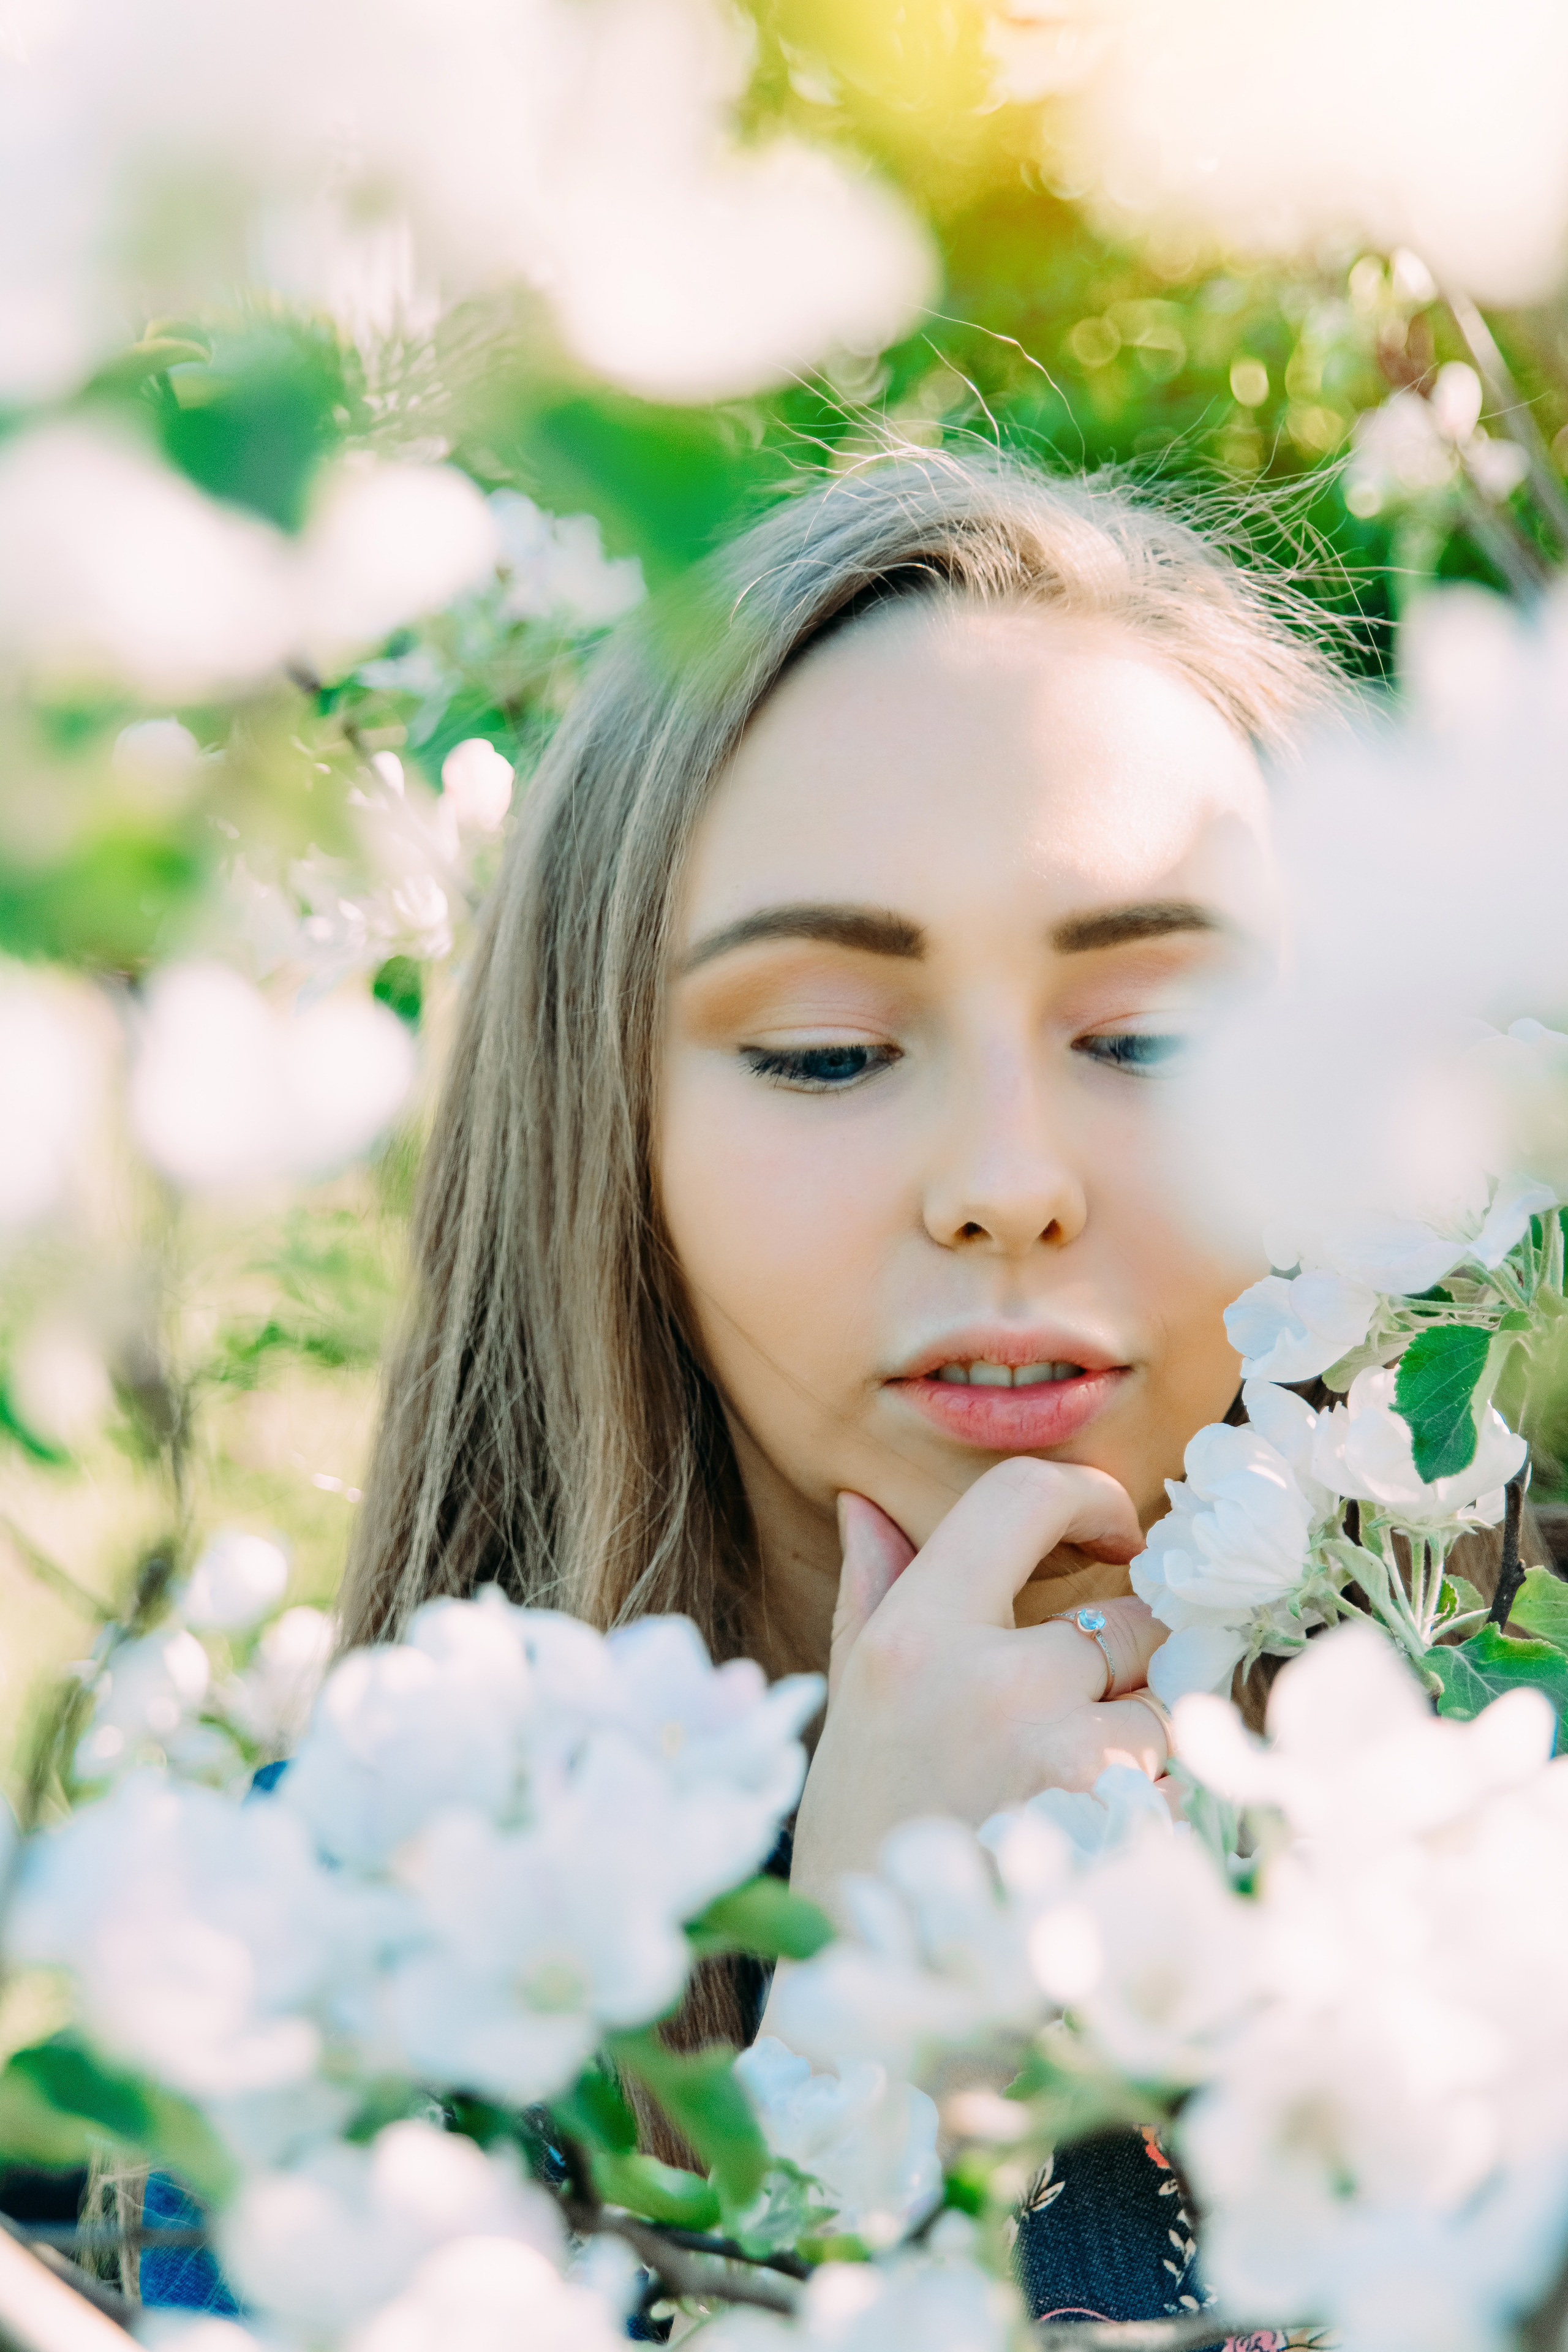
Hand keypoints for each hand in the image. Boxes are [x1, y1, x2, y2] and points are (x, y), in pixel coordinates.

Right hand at [786, 1457, 1166, 1917]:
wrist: (872, 1988)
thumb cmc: (864, 1833)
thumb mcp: (852, 1700)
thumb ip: (874, 1590)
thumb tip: (870, 1504)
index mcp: (917, 1632)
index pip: (1023, 1495)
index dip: (1090, 1498)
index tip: (1111, 1534)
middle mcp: (993, 1678)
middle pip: (1129, 1618)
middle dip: (1126, 1664)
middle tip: (1079, 1717)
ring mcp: (1062, 1753)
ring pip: (1166, 1705)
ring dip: (1145, 1743)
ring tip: (1074, 1796)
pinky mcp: (1121, 1825)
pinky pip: (1179, 1784)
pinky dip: (1157, 1809)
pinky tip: (1095, 1844)